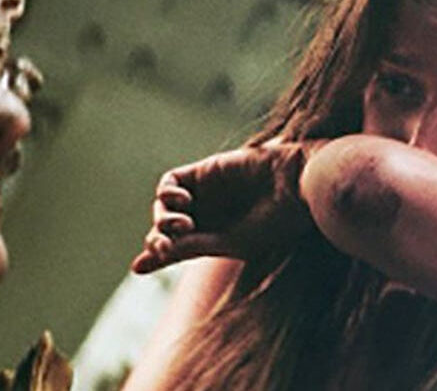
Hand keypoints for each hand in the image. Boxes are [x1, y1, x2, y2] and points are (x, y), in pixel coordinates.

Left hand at [130, 141, 323, 273]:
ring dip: (163, 218)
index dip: (154, 257)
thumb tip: (147, 257)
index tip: (139, 266)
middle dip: (158, 239)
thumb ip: (189, 246)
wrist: (296, 185)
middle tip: (164, 246)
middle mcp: (207, 216)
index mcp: (216, 240)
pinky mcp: (204, 171)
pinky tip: (183, 201)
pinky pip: (171, 181)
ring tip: (182, 225)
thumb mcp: (229, 242)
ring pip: (164, 206)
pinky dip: (168, 192)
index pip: (175, 249)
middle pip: (165, 229)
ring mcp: (205, 193)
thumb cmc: (274, 221)